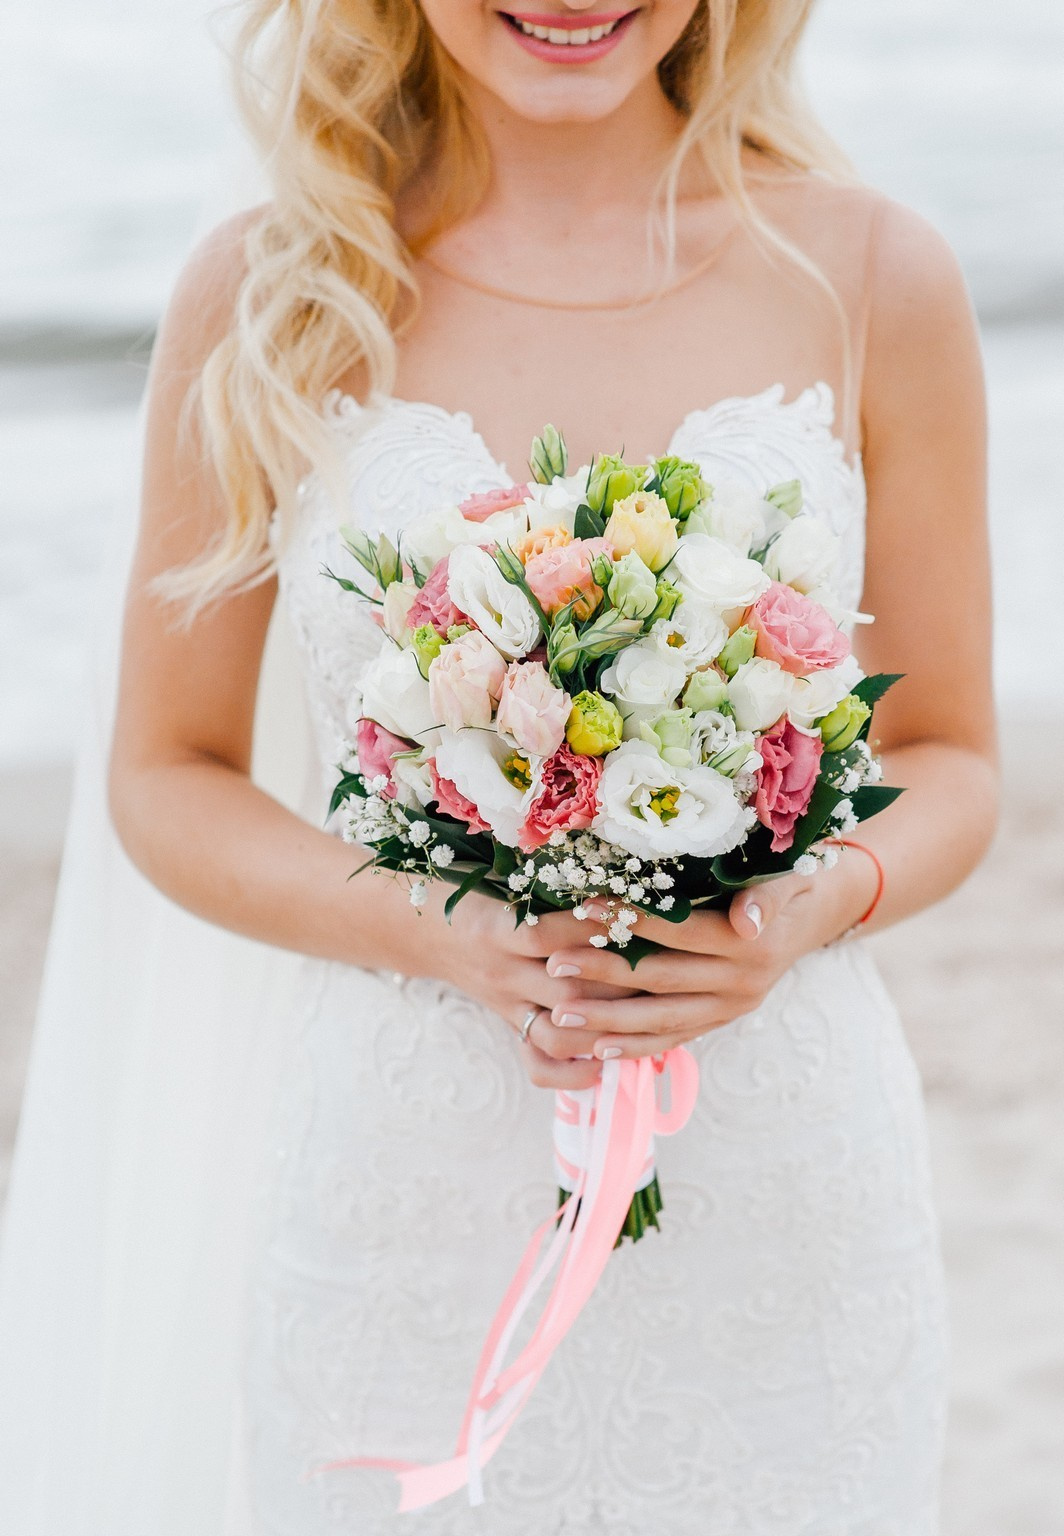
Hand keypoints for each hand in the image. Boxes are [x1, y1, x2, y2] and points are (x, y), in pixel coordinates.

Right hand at [420, 888, 637, 1090]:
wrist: (422, 930)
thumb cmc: (470, 892)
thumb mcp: (498, 879)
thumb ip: (546, 881)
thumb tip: (611, 872)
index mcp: (494, 930)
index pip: (549, 937)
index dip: (595, 931)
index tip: (639, 917)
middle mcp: (501, 974)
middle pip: (565, 991)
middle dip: (618, 984)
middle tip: (665, 969)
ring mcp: (506, 1005)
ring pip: (558, 1034)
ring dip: (603, 1030)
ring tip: (645, 1013)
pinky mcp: (510, 1025)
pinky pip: (537, 1064)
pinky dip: (571, 1073)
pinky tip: (603, 1067)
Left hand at [537, 859, 878, 1061]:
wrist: (817, 915)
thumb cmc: (792, 881)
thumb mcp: (789, 878)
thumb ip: (767, 897)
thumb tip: (747, 920)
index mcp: (751, 946)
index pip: (678, 933)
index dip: (630, 922)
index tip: (582, 908)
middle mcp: (741, 985)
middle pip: (661, 982)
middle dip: (603, 977)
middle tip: (554, 969)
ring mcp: (730, 1009)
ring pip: (661, 1022)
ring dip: (609, 1022)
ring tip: (560, 1017)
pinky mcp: (721, 1022)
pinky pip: (673, 1039)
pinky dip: (635, 1048)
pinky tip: (596, 1049)